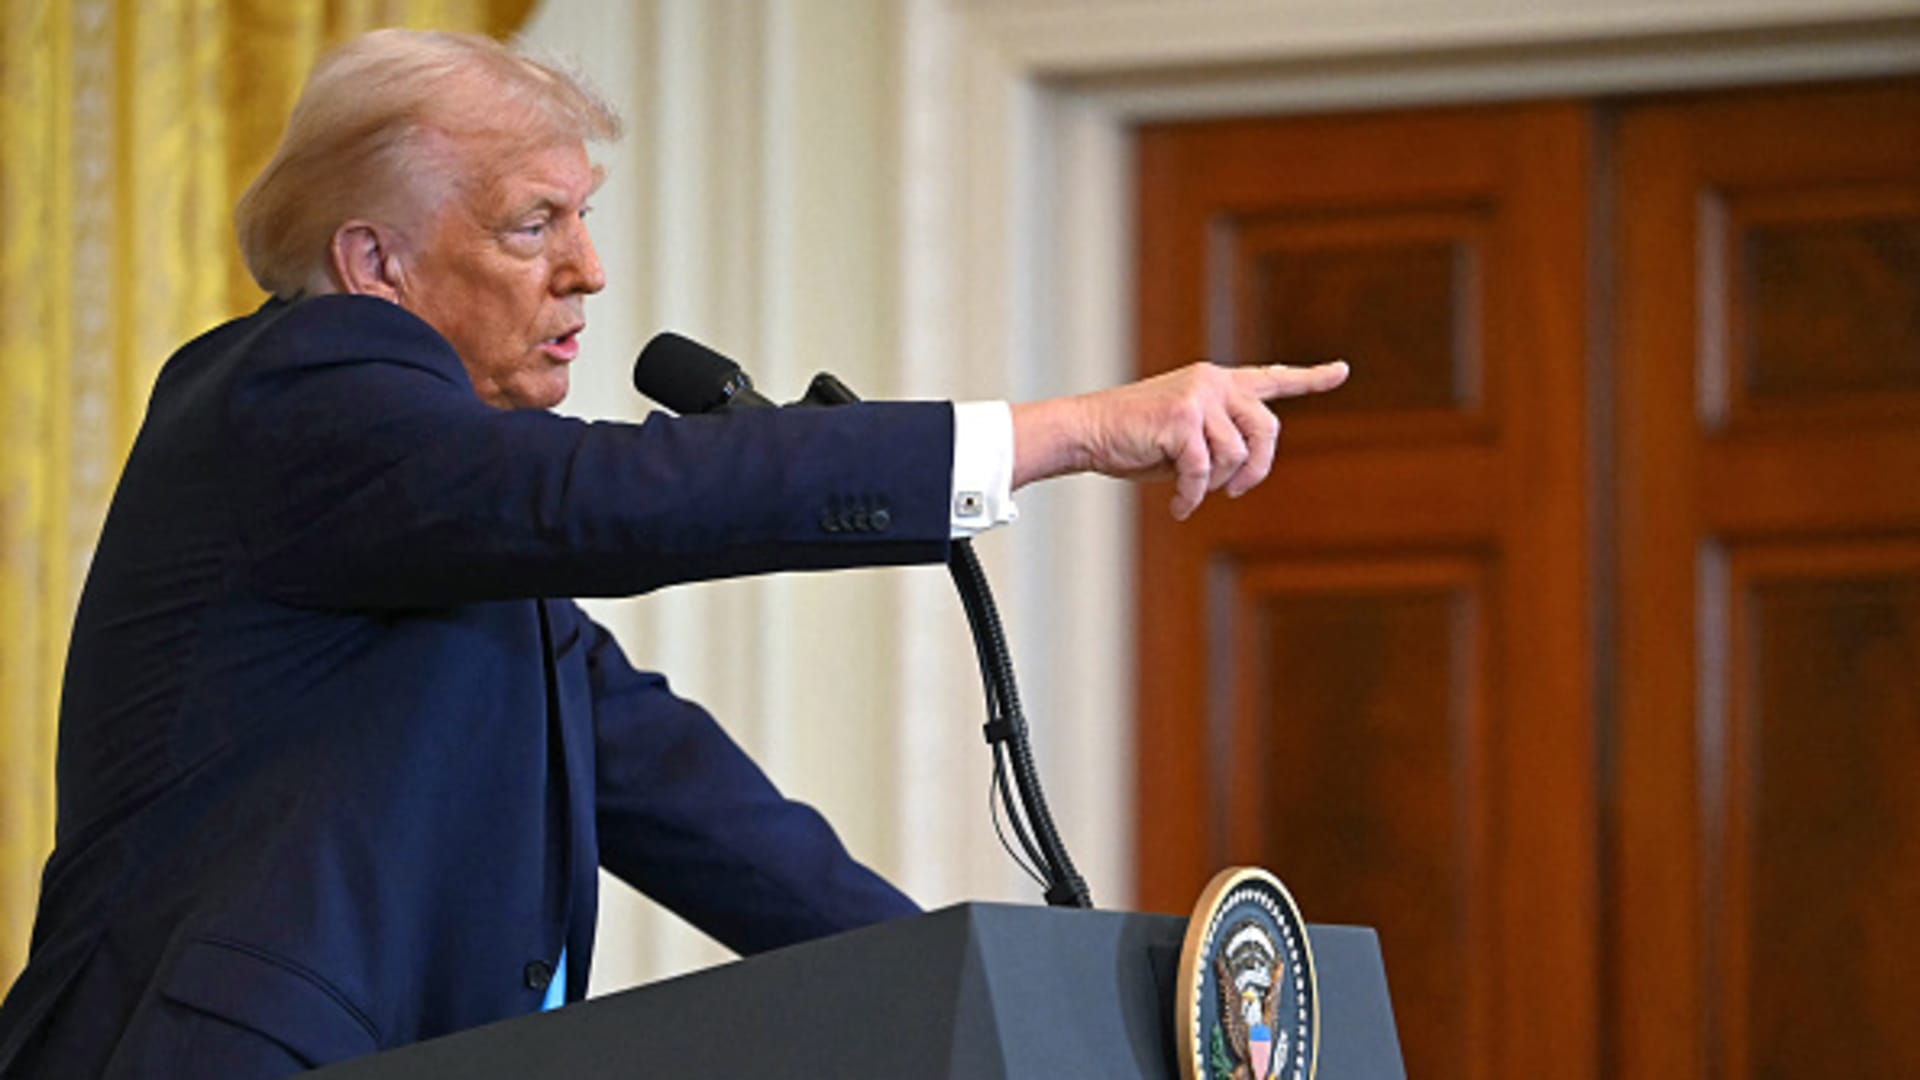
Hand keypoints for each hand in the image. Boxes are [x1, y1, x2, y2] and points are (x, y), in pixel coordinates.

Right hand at [1010, 359, 1349, 519]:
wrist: (1088, 431)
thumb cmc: (1134, 439)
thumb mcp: (1186, 436)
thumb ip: (1220, 439)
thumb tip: (1247, 470)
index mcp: (1218, 382)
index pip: (1272, 379)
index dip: (1311, 378)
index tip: (1342, 371)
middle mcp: (1213, 382)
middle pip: (1267, 428)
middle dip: (1258, 468)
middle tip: (1238, 492)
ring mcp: (1198, 396)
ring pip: (1236, 455)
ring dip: (1217, 484)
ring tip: (1189, 491)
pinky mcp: (1182, 418)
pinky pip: (1204, 470)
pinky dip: (1192, 495)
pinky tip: (1178, 505)